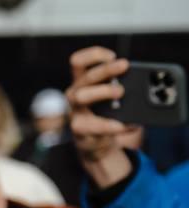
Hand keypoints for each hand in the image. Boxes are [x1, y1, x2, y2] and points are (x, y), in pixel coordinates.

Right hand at [66, 46, 134, 187]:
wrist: (96, 144)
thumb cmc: (104, 115)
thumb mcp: (110, 97)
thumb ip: (119, 86)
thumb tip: (143, 82)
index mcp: (81, 83)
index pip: (78, 62)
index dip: (94, 55)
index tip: (112, 55)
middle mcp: (74, 95)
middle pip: (85, 77)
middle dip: (106, 69)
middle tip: (124, 66)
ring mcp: (74, 112)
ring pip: (82, 96)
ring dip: (102, 90)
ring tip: (120, 92)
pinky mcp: (79, 130)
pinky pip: (92, 125)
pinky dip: (109, 124)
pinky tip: (122, 125)